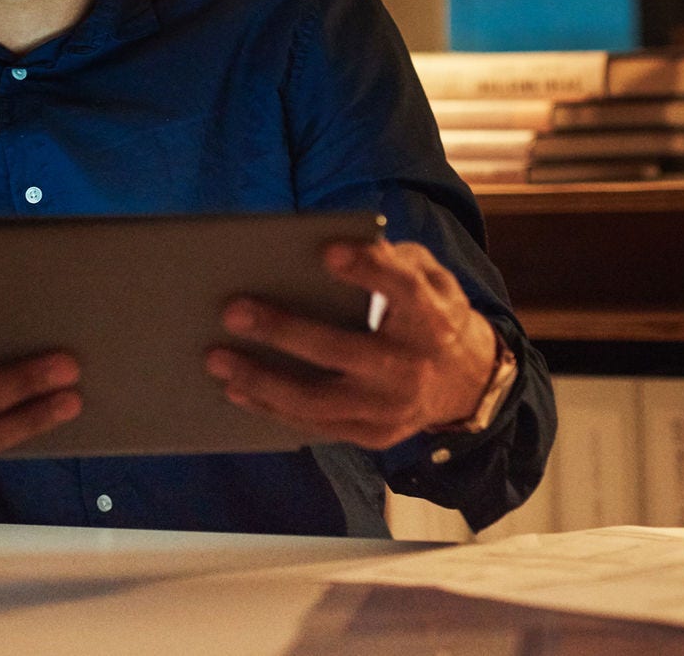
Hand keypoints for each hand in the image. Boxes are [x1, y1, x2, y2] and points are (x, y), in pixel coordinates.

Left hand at [204, 239, 497, 448]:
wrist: (467, 382)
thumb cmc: (430, 313)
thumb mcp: (428, 277)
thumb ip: (391, 259)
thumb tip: (333, 248)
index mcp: (430, 317)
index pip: (401, 290)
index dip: (368, 270)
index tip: (327, 251)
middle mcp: (410, 367)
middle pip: (343, 350)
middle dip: (284, 331)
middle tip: (232, 310)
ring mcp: (389, 409)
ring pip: (318, 400)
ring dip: (262, 379)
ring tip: (216, 358)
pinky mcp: (371, 435)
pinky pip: (314, 425)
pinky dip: (271, 408)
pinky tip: (236, 388)